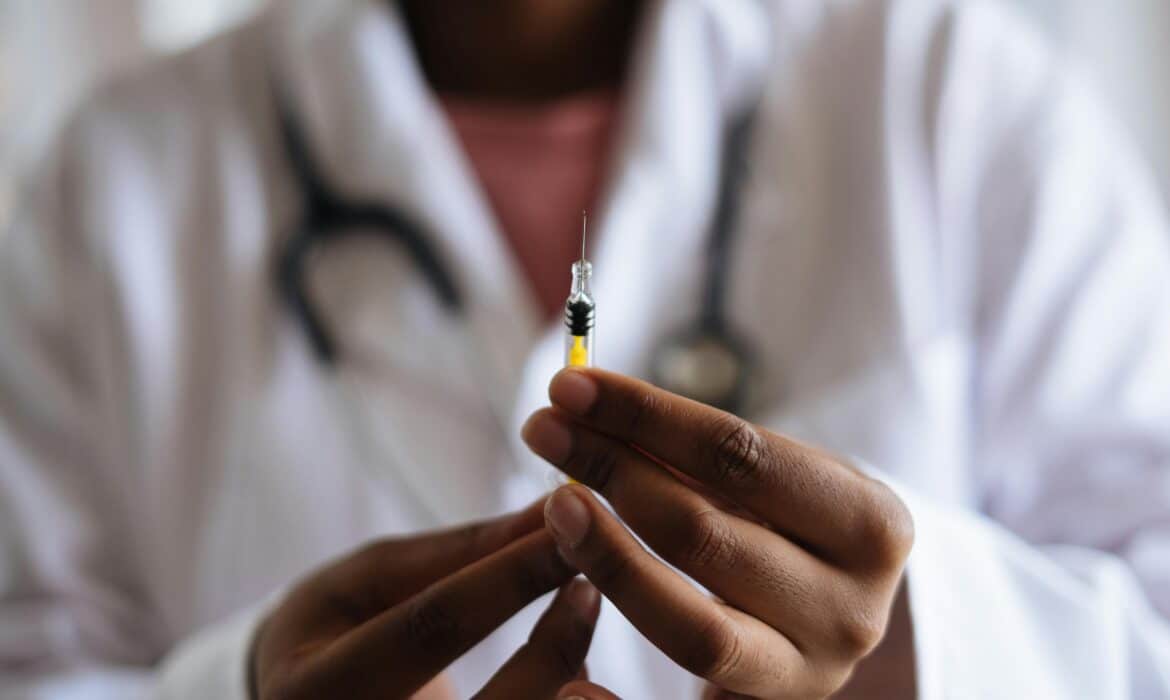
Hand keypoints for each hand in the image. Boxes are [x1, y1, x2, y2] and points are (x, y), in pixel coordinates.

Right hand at [252, 499, 601, 699]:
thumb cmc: (333, 629)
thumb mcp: (372, 579)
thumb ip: (459, 552)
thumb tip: (550, 509)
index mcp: (315, 689)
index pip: (430, 628)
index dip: (507, 577)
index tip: (567, 531)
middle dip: (552, 648)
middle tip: (591, 587)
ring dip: (567, 685)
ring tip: (583, 626)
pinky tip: (570, 677)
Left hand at [522, 369, 913, 698]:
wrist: (843, 613)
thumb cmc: (799, 523)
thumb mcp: (786, 479)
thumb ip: (705, 455)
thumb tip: (588, 407)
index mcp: (870, 526)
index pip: (740, 456)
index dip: (646, 416)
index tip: (571, 384)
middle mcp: (851, 609)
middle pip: (707, 536)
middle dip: (612, 473)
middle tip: (544, 431)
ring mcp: (812, 675)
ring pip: (694, 630)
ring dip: (609, 560)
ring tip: (553, 506)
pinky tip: (573, 686)